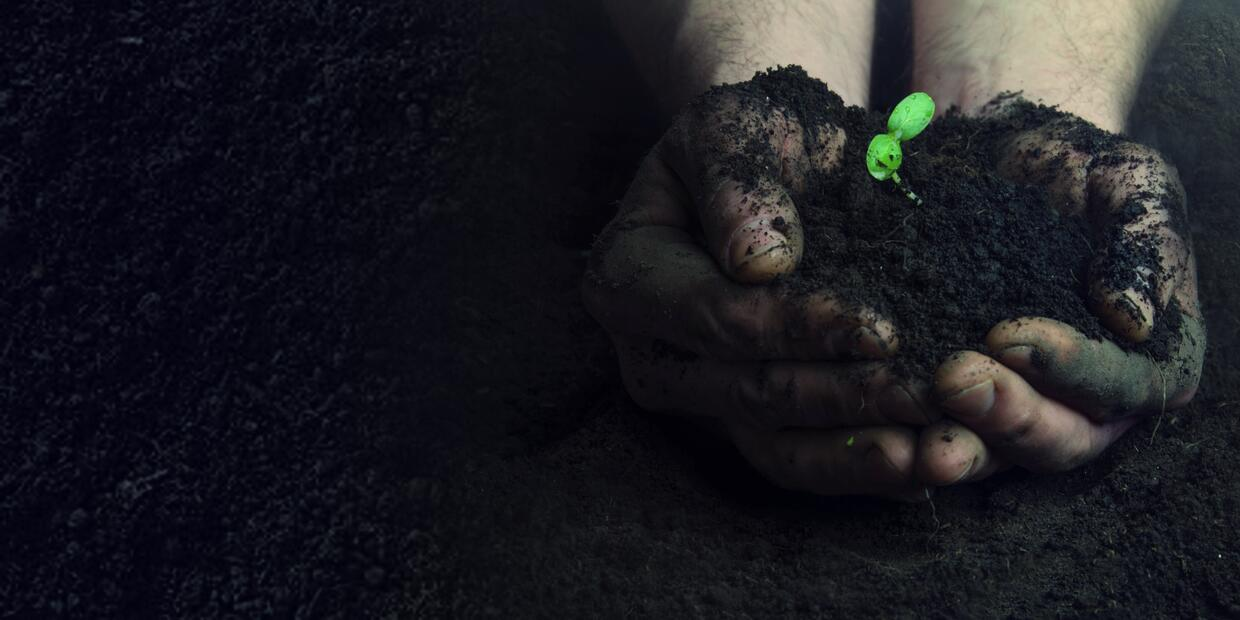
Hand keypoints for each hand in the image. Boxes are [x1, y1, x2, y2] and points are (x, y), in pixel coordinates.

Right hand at [583, 84, 934, 499]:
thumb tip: (757, 262)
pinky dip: (862, 471)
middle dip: (845, 398)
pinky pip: (800, 464)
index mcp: (627, 281)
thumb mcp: (730, 124)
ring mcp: (698, 401)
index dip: (798, 330)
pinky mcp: (744, 426)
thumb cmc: (745, 138)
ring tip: (935, 452)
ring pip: (774, 450)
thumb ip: (735, 178)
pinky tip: (925, 467)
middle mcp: (652, 357)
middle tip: (932, 395)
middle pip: (750, 394)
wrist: (772, 166)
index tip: (881, 328)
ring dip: (859, 455)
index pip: (717, 320)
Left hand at [917, 106, 1205, 483]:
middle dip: (1007, 416)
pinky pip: (943, 436)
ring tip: (920, 442)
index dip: (1071, 369)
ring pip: (1000, 453)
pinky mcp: (965, 407)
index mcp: (1151, 357)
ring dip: (960, 447)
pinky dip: (912, 442)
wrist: (1002, 162)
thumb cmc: (1082, 171)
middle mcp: (1092, 402)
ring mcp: (1026, 410)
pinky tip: (882, 436)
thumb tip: (1134, 322)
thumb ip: (1144, 244)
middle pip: (1060, 438)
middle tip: (952, 380)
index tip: (1008, 335)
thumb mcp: (1130, 183)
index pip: (1121, 385)